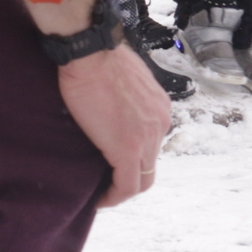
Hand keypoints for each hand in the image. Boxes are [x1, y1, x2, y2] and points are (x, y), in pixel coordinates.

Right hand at [54, 42, 171, 208]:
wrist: (91, 52)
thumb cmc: (98, 57)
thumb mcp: (124, 80)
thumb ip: (127, 100)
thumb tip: (114, 109)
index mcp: (159, 109)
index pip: (153, 145)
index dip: (135, 161)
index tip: (113, 166)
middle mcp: (160, 124)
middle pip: (150, 165)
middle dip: (130, 177)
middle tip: (106, 184)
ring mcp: (147, 138)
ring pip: (142, 179)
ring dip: (122, 189)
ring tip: (101, 194)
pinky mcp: (127, 148)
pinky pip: (127, 185)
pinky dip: (114, 197)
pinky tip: (99, 200)